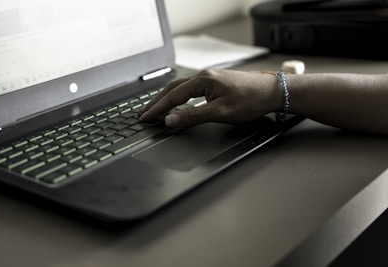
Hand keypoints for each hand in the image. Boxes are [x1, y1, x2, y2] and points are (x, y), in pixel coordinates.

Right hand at [139, 69, 280, 127]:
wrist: (272, 91)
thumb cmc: (250, 100)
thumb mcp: (220, 112)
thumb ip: (193, 116)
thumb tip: (171, 119)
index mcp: (202, 80)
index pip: (173, 96)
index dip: (158, 108)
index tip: (146, 117)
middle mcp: (204, 76)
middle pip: (173, 89)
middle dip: (157, 101)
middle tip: (145, 113)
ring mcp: (210, 77)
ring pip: (181, 87)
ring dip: (167, 98)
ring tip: (156, 108)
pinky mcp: (215, 81)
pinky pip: (190, 87)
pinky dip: (179, 96)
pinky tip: (178, 101)